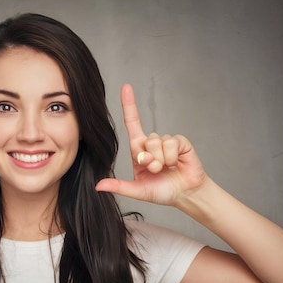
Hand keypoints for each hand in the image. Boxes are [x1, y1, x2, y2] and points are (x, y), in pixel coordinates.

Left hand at [95, 84, 206, 205]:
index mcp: (139, 150)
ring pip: (158, 142)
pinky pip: (172, 144)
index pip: (132, 123)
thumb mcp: (137, 190)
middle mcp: (152, 143)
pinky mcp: (181, 142)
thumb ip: (119, 186)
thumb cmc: (161, 191)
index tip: (126, 87)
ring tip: (166, 169)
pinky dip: (172, 158)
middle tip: (155, 170)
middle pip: (145, 140)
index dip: (129, 105)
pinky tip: (177, 164)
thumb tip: (98, 186)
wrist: (184, 194)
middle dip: (149, 159)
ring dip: (161, 160)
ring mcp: (167, 142)